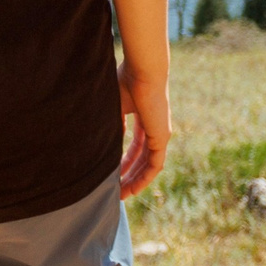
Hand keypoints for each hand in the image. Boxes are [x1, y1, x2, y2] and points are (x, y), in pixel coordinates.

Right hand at [117, 63, 170, 198]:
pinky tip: (132, 189)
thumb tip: (103, 143)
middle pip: (142, 157)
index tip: (113, 172)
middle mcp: (155, 127)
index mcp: (144, 116)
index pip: (136, 144)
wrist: (143, 70)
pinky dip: (144, 178)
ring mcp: (161, 133)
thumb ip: (112, 123)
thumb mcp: (114, 105)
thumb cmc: (126, 80)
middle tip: (116, 190)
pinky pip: (154, 165)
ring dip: (136, 180)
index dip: (124, 159)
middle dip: (128, 174)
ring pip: (148, 164)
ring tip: (121, 195)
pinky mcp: (162, 137)